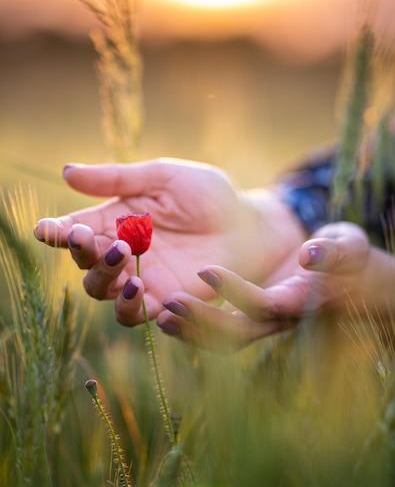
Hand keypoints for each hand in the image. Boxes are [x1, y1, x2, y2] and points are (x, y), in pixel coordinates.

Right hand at [34, 159, 304, 322]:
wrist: (251, 225)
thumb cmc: (210, 196)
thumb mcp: (164, 178)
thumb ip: (118, 179)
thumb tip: (66, 172)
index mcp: (117, 219)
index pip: (76, 229)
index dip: (58, 231)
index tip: (50, 230)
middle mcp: (123, 252)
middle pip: (85, 264)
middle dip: (83, 254)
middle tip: (95, 240)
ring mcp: (143, 279)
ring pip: (102, 292)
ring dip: (103, 280)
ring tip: (125, 262)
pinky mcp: (165, 301)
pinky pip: (135, 314)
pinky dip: (130, 305)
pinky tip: (142, 287)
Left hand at [155, 222, 382, 351]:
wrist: (351, 283)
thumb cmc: (349, 258)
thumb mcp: (349, 246)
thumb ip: (335, 250)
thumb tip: (310, 254)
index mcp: (301, 301)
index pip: (265, 304)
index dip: (235, 291)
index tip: (205, 270)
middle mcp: (280, 319)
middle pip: (237, 333)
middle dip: (202, 320)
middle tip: (168, 302)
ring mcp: (266, 324)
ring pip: (224, 340)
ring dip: (191, 330)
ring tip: (159, 314)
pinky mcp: (254, 320)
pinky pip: (220, 333)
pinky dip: (193, 327)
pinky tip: (166, 314)